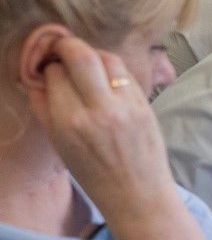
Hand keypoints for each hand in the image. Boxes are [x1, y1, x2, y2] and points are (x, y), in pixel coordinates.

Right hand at [27, 37, 173, 216]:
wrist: (137, 193)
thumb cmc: (94, 173)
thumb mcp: (59, 144)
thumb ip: (45, 108)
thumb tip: (37, 77)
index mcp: (70, 123)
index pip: (55, 75)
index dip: (50, 68)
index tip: (50, 71)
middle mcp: (99, 111)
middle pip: (81, 56)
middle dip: (67, 45)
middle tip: (63, 49)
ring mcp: (127, 106)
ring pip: (107, 58)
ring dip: (93, 54)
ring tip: (86, 63)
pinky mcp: (146, 105)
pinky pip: (126, 74)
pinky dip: (112, 70)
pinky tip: (106, 78)